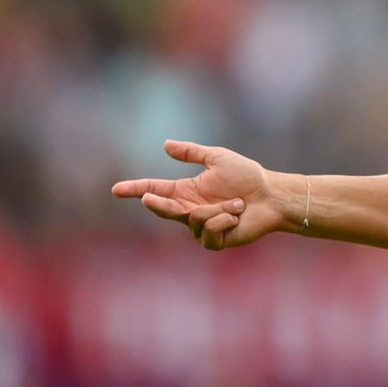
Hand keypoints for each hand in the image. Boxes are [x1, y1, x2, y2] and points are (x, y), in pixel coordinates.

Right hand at [110, 139, 286, 250]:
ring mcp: (201, 227)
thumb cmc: (248, 177)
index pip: (154, 191)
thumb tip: (165, 145)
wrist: (272, 196)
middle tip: (147, 198)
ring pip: (193, 220)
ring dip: (218, 209)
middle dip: (156, 204)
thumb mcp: (217, 159)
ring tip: (237, 203)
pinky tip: (236, 216)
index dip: (135, 190)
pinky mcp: (215, 241)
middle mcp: (190, 210)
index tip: (116, 190)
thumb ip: (191, 153)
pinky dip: (223, 221)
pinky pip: (207, 233)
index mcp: (186, 192)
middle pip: (163, 209)